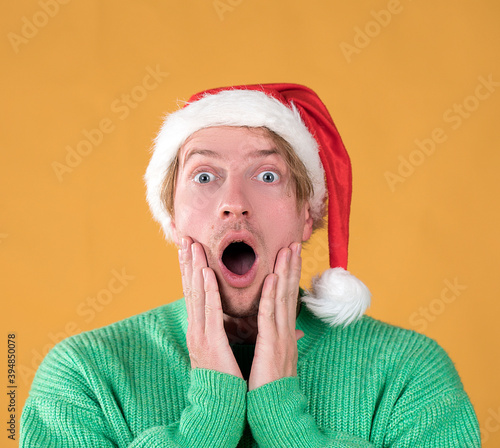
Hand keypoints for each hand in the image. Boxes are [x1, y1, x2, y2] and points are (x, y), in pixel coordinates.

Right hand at [179, 237, 242, 378]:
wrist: (218, 403)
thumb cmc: (223, 376)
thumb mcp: (220, 347)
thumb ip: (221, 329)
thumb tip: (224, 316)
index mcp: (200, 327)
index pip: (194, 292)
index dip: (191, 269)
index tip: (191, 249)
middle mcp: (195, 326)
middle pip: (190, 288)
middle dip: (188, 262)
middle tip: (185, 238)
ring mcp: (200, 332)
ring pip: (196, 294)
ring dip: (194, 267)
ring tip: (193, 245)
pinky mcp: (209, 340)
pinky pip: (209, 310)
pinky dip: (207, 289)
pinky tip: (205, 272)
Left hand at [248, 242, 303, 390]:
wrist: (276, 410)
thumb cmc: (271, 385)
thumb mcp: (276, 358)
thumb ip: (281, 340)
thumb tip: (290, 332)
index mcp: (284, 332)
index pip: (288, 298)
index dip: (290, 275)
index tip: (290, 256)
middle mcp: (286, 331)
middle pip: (290, 292)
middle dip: (292, 266)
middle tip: (293, 243)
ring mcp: (281, 337)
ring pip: (283, 298)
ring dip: (285, 272)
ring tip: (287, 250)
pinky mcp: (271, 345)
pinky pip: (271, 315)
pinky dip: (272, 295)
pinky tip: (273, 278)